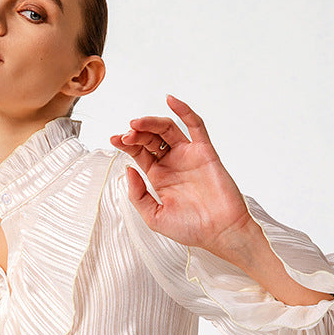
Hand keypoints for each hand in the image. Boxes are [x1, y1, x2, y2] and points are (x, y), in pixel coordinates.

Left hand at [110, 95, 254, 258]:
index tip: (114, 140)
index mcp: (158, 177)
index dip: (126, 144)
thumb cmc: (190, 228)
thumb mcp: (153, 216)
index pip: (139, 152)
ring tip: (136, 123)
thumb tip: (127, 170)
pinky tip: (171, 101)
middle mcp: (172, 163)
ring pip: (167, 129)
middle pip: (150, 138)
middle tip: (125, 134)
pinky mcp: (205, 152)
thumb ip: (138, 195)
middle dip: (135, 133)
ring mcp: (188, 156)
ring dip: (151, 123)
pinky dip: (184, 111)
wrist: (219, 233)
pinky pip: (195, 126)